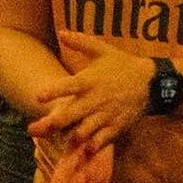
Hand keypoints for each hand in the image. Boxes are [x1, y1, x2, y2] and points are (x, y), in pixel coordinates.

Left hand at [28, 32, 152, 151]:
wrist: (150, 82)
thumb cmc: (121, 64)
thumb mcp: (102, 50)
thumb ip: (80, 42)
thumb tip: (61, 32)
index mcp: (90, 80)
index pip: (69, 86)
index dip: (54, 91)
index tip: (38, 96)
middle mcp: (95, 99)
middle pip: (70, 115)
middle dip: (50, 124)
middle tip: (33, 130)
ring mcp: (105, 116)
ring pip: (82, 133)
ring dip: (67, 138)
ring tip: (53, 141)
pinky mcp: (115, 128)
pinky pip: (99, 143)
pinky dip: (89, 148)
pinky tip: (80, 150)